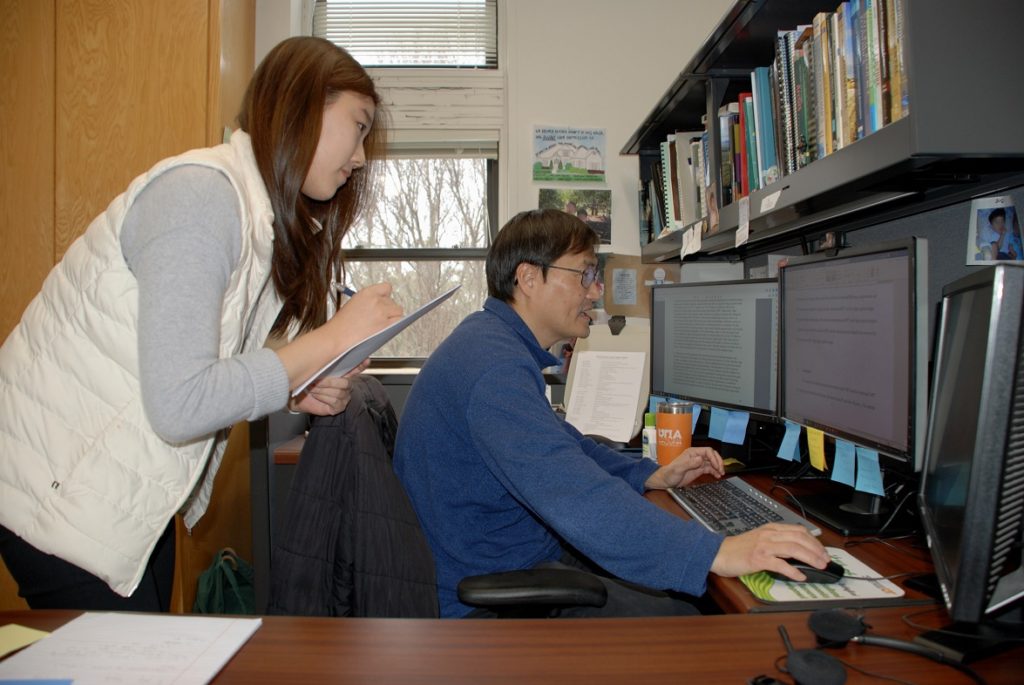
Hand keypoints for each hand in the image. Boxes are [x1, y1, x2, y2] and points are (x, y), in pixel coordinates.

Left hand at [288, 359, 369, 415]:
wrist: (297, 395)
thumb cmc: (307, 381)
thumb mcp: (315, 368)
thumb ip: (326, 361)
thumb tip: (332, 349)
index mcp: (342, 373)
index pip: (357, 368)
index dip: (362, 364)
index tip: (366, 360)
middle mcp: (346, 385)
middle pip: (345, 383)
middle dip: (328, 382)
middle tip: (315, 380)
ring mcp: (344, 396)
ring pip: (338, 392)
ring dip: (321, 390)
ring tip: (313, 388)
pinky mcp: (339, 406)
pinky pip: (335, 401)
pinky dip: (323, 398)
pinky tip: (317, 396)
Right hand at [326, 282, 403, 344]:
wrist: (336, 337)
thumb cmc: (341, 325)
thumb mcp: (353, 304)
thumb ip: (368, 302)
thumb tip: (377, 305)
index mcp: (366, 293)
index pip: (386, 288)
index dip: (385, 296)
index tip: (383, 301)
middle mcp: (376, 300)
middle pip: (392, 301)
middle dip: (388, 309)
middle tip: (378, 317)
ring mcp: (382, 312)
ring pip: (398, 311)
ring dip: (392, 317)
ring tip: (382, 324)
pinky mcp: (385, 324)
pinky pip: (399, 321)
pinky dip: (395, 324)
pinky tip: (386, 328)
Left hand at [645, 447, 724, 489]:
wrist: (666, 481)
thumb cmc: (670, 474)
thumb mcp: (679, 469)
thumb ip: (689, 463)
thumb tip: (701, 459)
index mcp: (692, 453)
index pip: (707, 451)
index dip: (714, 457)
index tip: (717, 466)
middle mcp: (696, 456)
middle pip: (712, 455)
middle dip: (718, 461)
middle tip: (721, 470)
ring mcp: (698, 463)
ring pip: (712, 462)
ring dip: (718, 467)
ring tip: (721, 474)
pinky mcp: (698, 470)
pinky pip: (709, 469)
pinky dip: (714, 471)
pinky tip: (717, 476)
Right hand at [709, 523, 828, 579]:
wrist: (718, 553)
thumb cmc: (738, 548)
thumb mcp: (760, 538)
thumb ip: (777, 541)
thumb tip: (797, 552)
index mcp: (771, 529)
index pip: (799, 530)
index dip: (814, 541)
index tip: (822, 551)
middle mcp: (769, 535)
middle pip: (800, 538)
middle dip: (816, 549)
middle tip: (826, 560)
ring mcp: (764, 546)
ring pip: (794, 549)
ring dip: (810, 558)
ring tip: (819, 566)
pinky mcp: (758, 559)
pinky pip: (780, 564)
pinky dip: (793, 571)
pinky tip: (800, 576)